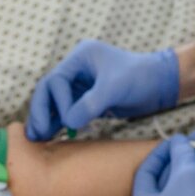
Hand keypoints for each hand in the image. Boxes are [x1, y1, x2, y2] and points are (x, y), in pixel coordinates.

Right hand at [25, 40, 178, 140]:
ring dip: (46, 119)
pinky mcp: (86, 98)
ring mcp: (80, 84)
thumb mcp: (116, 87)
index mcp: (81, 57)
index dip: (58, 102)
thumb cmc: (140, 78)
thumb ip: (91, 103)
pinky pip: (65, 110)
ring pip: (54, 101)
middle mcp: (77, 68)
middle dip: (41, 111)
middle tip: (35, 134)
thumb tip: (68, 122)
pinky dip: (58, 122)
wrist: (159, 85)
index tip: (69, 121)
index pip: (56, 80)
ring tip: (37, 138)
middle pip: (48, 90)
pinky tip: (51, 136)